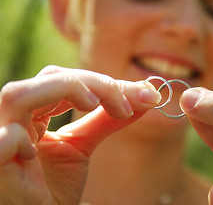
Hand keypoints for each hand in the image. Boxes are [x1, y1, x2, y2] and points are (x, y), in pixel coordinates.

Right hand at [0, 65, 159, 204]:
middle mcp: (13, 118)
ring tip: (93, 104)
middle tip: (125, 103)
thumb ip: (108, 119)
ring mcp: (1, 139)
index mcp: (31, 113)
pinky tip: (44, 148)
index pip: (62, 79)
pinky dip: (24, 136)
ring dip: (65, 90)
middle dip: (93, 83)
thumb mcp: (82, 145)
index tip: (140, 96)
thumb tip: (146, 96)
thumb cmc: (54, 186)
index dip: (100, 82)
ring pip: (20, 94)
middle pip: (49, 78)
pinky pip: (4, 139)